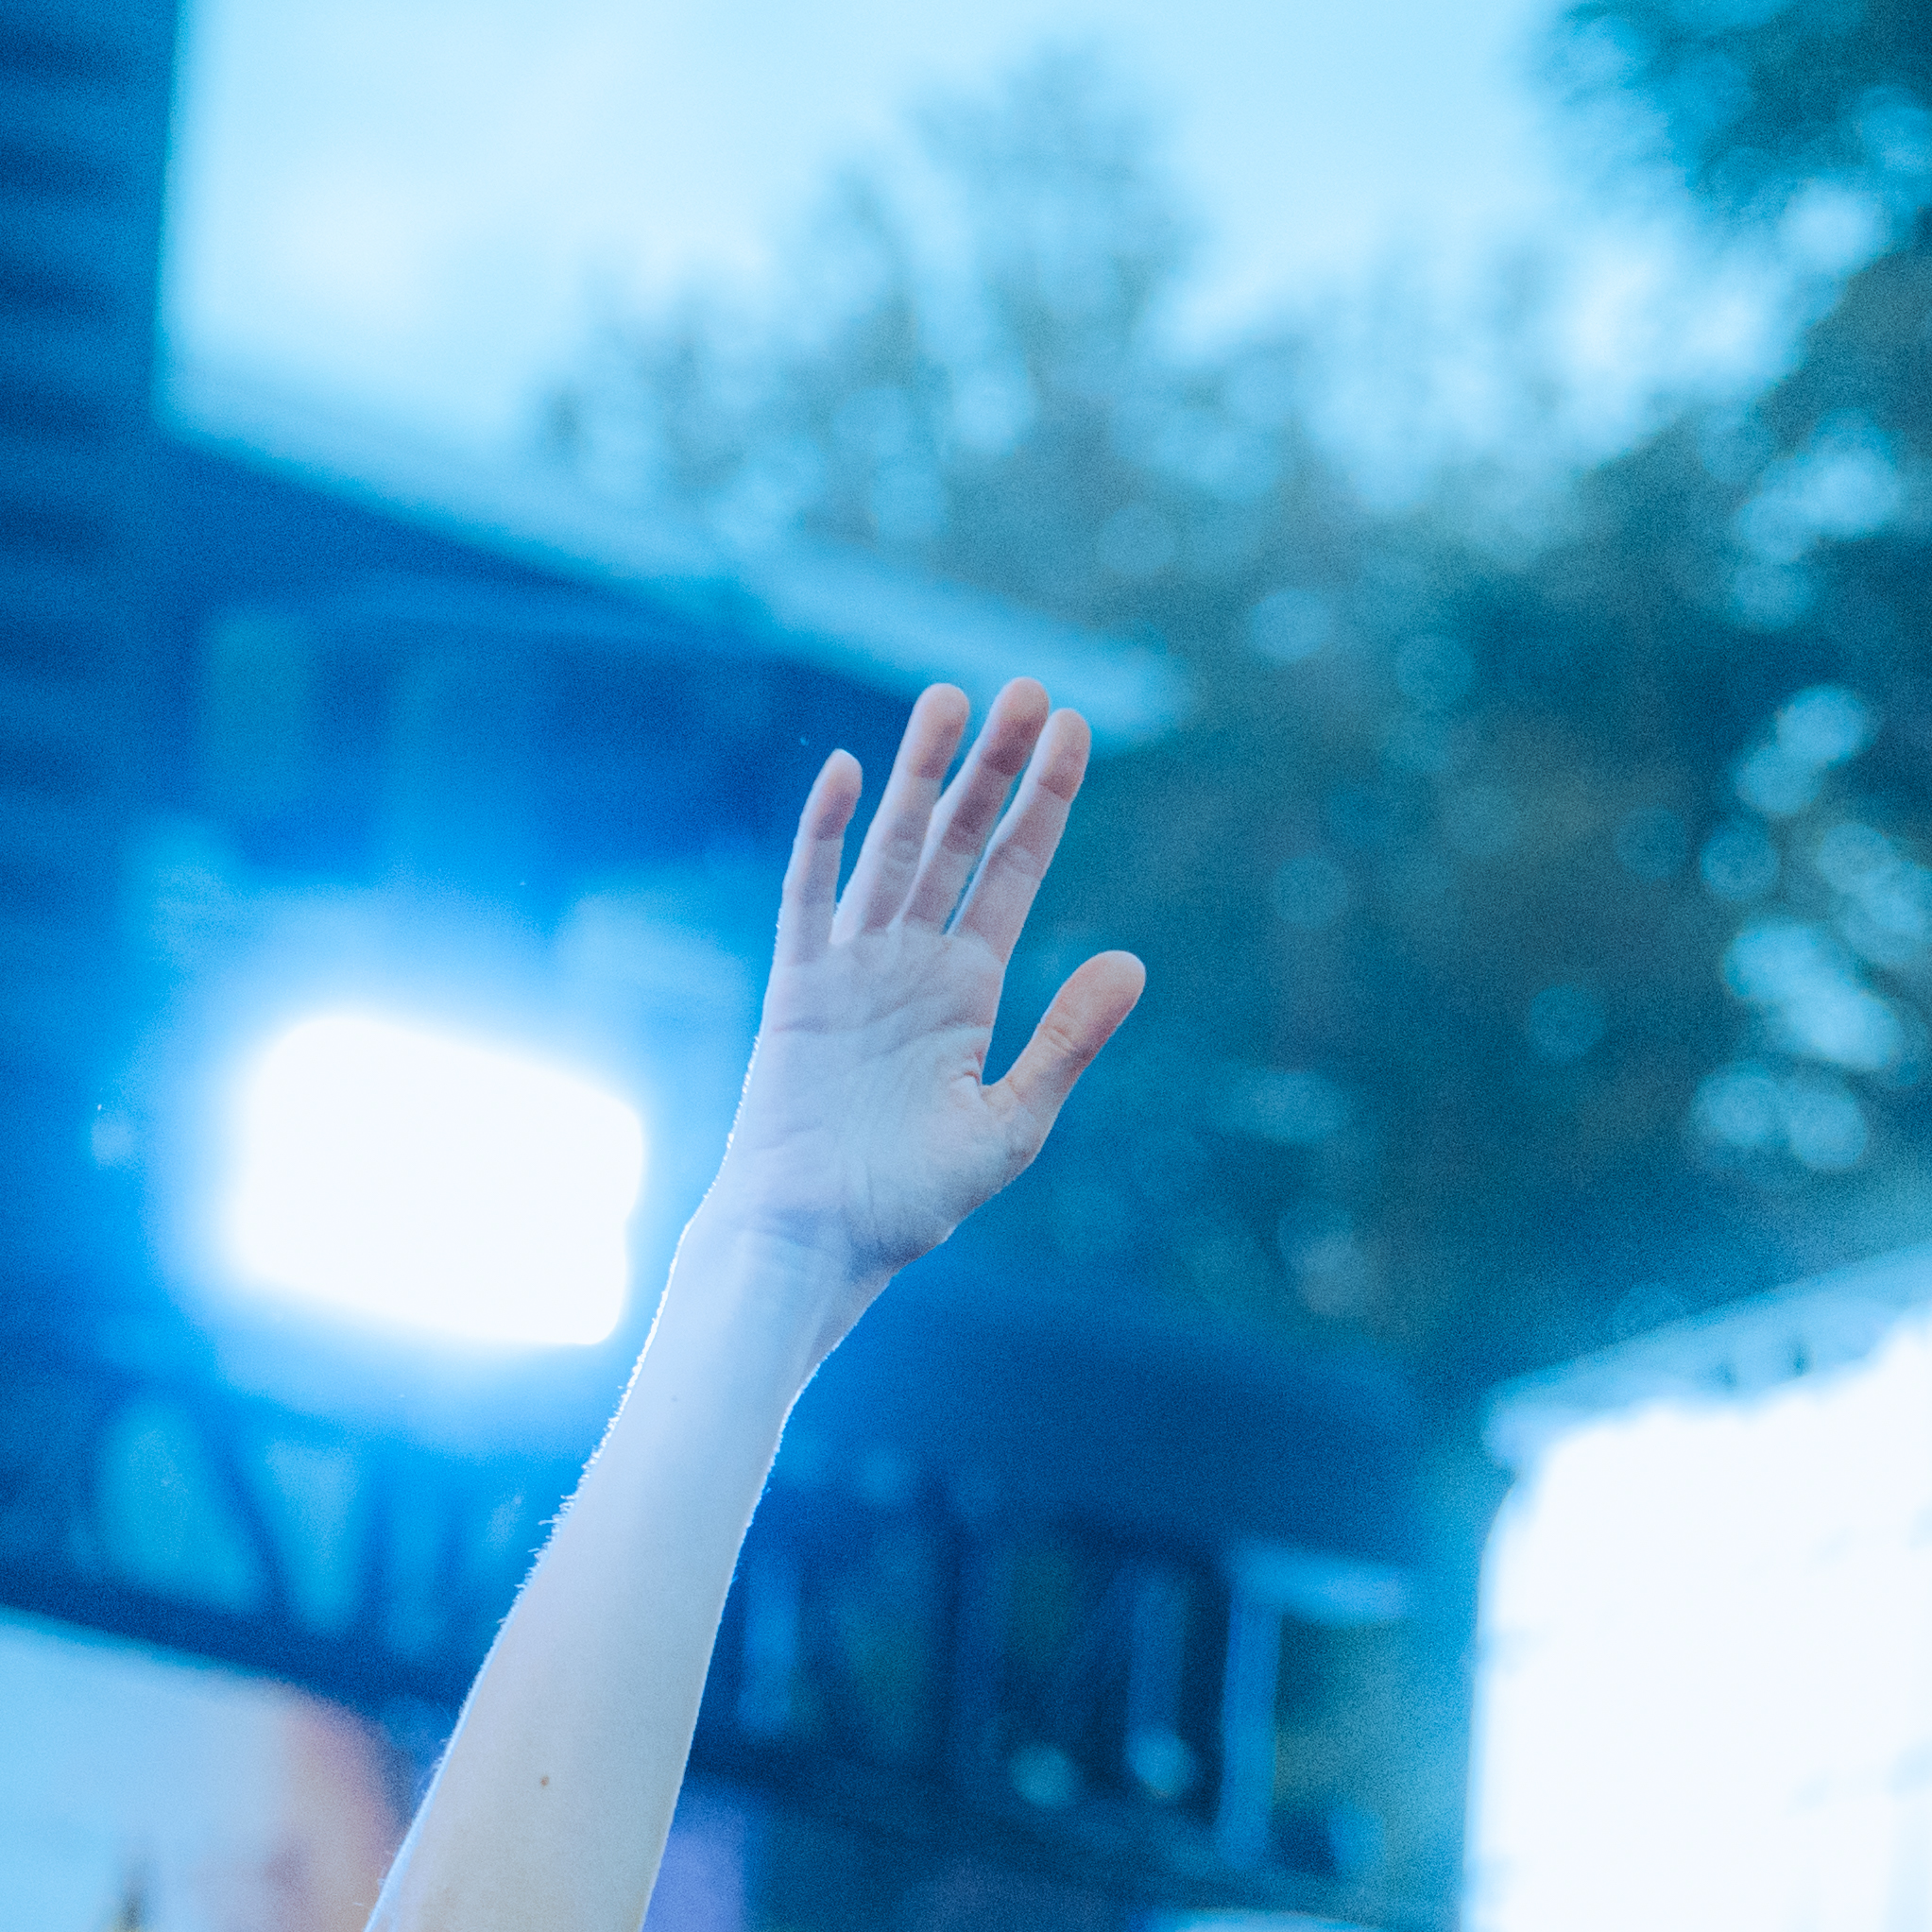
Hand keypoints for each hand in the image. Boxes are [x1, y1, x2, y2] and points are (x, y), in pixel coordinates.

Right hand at [695, 681, 1142, 1285]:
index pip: (1014, 873)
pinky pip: (810, 898)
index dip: (1045, 802)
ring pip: (890, 849)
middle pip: (958, 842)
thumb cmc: (910, 1201)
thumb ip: (1067, 1040)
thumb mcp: (1011, 1122)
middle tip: (1029, 688)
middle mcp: (911, 963)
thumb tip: (1133, 960)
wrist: (818, 1243)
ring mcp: (852, 968)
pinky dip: (823, 836)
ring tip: (952, 698)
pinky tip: (843, 771)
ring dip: (919, 775)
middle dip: (994, 768)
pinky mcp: (799, 989)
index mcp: (967, 990)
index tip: (1075, 729)